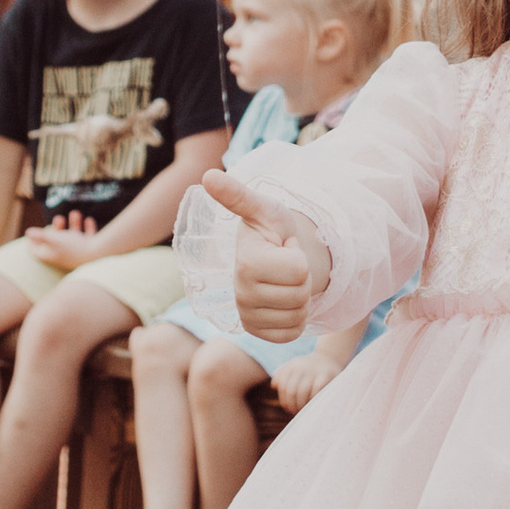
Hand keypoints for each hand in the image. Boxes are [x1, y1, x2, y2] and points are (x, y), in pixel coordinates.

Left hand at [22, 218, 107, 269]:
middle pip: (55, 243)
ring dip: (74, 225)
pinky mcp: (90, 250)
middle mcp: (63, 256)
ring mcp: (77, 253)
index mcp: (51, 255)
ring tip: (75, 213)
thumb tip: (28, 232)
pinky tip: (88, 220)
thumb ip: (40, 236)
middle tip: (59, 219)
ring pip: (73, 238)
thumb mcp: (53, 239)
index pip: (36, 251)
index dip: (32, 242)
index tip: (31, 233)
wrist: (98, 256)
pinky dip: (87, 228)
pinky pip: (88, 238)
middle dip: (57, 229)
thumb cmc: (73, 248)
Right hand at [204, 165, 321, 342]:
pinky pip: (292, 333)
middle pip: (300, 294)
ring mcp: (247, 316)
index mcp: (245, 263)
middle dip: (302, 277)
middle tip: (285, 265)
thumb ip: (239, 195)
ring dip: (301, 298)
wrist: (273, 257)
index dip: (297, 255)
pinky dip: (296, 318)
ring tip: (284, 281)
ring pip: (298, 315)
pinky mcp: (257, 332)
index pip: (299, 270)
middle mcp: (240, 294)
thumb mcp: (263, 209)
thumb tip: (208, 175)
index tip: (282, 247)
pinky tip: (283, 301)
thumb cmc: (271, 230)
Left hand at [271, 355, 323, 412]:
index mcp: (292, 366)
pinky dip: (313, 399)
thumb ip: (281, 375)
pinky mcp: (326, 375)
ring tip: (304, 411)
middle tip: (296, 412)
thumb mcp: (293, 367)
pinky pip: (316, 390)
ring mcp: (314, 370)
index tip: (288, 408)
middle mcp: (301, 366)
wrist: (329, 358)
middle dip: (292, 405)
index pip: (283, 387)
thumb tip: (274, 385)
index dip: (284, 401)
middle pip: (291, 391)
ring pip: (302, 392)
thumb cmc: (308, 368)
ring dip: (302, 405)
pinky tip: (314, 404)